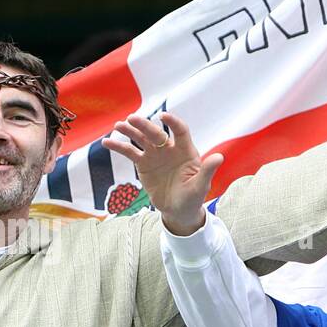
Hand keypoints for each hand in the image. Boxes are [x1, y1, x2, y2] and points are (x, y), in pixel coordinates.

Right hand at [101, 113, 222, 235]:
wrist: (178, 210)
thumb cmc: (192, 198)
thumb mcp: (201, 186)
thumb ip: (207, 170)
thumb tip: (219, 157)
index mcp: (185, 151)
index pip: (180, 131)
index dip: (173, 123)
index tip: (163, 116)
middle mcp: (169, 149)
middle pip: (155, 133)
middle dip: (144, 125)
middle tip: (131, 119)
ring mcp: (155, 155)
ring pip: (141, 139)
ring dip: (129, 131)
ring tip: (118, 126)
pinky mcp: (143, 163)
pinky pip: (130, 152)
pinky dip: (118, 147)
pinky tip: (106, 142)